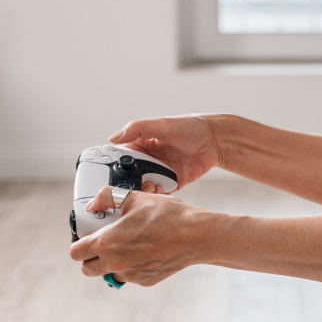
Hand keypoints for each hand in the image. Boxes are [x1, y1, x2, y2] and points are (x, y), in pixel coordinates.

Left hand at [69, 185, 211, 286]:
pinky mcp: (144, 280)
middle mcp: (114, 262)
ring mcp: (130, 274)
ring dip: (112, 262)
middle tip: (105, 241)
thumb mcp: (135, 197)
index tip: (88, 235)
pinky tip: (147, 249)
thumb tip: (94, 202)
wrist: (195, 234)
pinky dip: (132, 265)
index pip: (76, 251)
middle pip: (87, 268)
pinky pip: (130, 275)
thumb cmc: (167, 215)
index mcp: (106, 242)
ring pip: (109, 272)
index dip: (79, 242)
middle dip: (92, 256)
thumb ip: (107, 197)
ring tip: (130, 244)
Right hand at [108, 115, 222, 190]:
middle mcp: (149, 159)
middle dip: (126, 183)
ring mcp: (161, 172)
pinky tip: (157, 194)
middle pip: (130, 176)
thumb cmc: (191, 127)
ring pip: (143, 187)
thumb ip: (138, 129)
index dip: (112, 165)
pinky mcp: (173, 183)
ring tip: (146, 188)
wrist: (215, 141)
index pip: (121, 157)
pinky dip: (156, 197)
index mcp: (142, 144)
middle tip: (126, 186)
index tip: (106, 174)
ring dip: (142, 191)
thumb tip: (114, 137)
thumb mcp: (162, 124)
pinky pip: (160, 194)